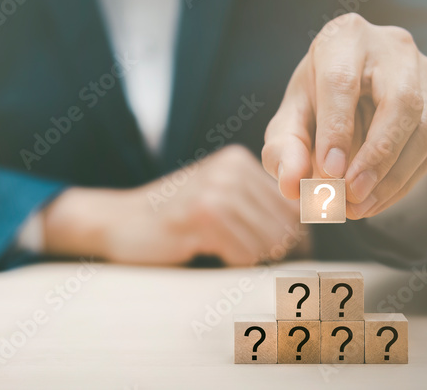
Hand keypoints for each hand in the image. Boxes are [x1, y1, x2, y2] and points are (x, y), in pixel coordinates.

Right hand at [42, 145, 309, 265]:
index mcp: (238, 161)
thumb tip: (309, 237)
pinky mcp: (201, 217)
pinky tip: (210, 255)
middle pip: (285, 226)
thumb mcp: (217, 199)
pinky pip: (244, 255)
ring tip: (226, 256)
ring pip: (268, 243)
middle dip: (276, 253)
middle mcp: (229, 169)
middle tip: (247, 261)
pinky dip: (234, 264)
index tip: (275, 253)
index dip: (293, 236)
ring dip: (253, 261)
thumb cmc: (172, 221)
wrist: (116, 223)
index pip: (292, 206)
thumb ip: (257, 207)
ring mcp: (215, 191)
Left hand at [261, 13, 426, 218]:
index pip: (343, 82)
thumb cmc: (317, 105)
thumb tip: (291, 184)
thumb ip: (284, 150)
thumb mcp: (290, 122)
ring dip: (393, 176)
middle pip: (399, 101)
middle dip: (377, 155)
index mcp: (345, 38)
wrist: (357, 97)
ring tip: (360, 207)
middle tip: (352, 194)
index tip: (329, 171)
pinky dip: (406, 181)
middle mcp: (394, 47)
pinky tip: (378, 199)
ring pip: (424, 128)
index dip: (337, 129)